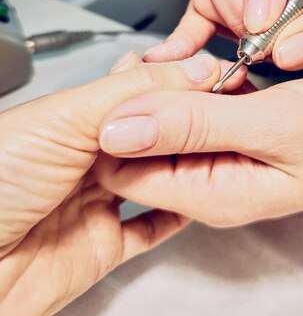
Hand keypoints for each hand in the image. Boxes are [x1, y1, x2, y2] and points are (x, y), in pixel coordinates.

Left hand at [0, 53, 239, 315]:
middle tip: (224, 110)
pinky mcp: (102, 245)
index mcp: (71, 118)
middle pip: (148, 137)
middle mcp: (84, 158)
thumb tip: (191, 69)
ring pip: (154, 179)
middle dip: (183, 125)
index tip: (214, 79)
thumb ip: (131, 92)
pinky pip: (148, 230)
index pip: (136, 93)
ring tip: (219, 148)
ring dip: (184, 167)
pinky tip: (194, 200)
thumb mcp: (65, 119)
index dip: (174, 85)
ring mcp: (95, 202)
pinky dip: (174, 217)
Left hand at [95, 77, 302, 234]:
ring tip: (192, 64)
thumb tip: (116, 129)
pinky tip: (212, 73)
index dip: (118, 122)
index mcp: (210, 195)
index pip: (124, 171)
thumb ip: (192, 126)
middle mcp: (206, 187)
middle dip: (142, 102)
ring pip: (163, 129)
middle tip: (164, 62)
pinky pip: (191, 120)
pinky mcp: (229, 146)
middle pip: (139, 149)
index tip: (133, 78)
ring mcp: (218, 167)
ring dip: (169, 94)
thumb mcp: (269, 124)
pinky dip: (194, 93)